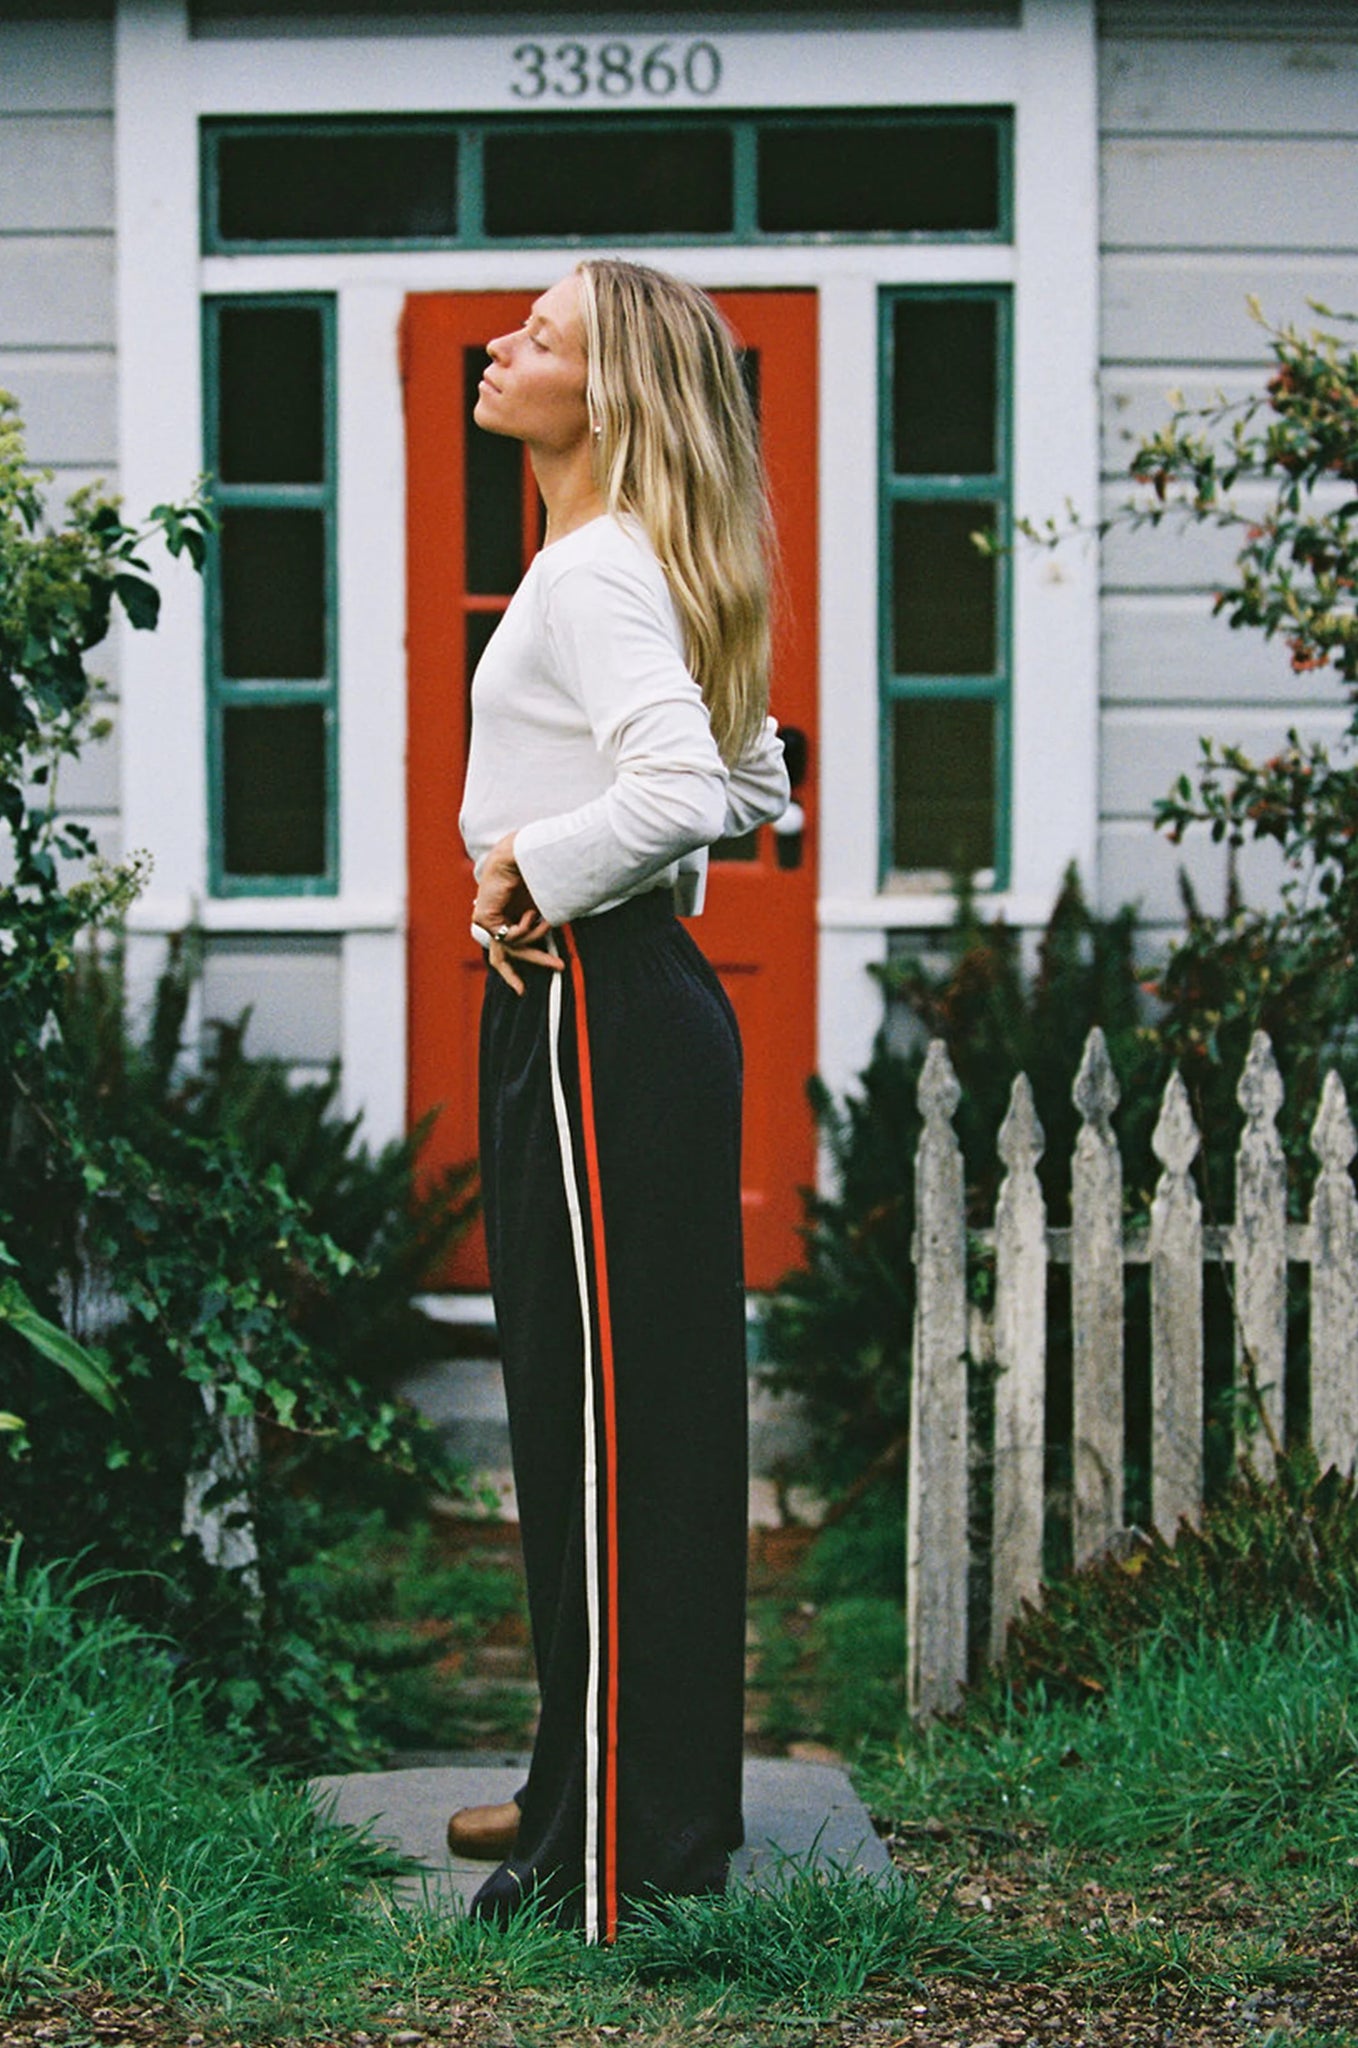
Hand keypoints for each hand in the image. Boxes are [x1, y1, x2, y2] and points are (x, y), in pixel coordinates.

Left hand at [473, 834, 563, 995]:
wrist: (521, 856)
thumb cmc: (534, 874)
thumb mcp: (541, 906)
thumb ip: (539, 925)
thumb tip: (552, 939)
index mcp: (505, 918)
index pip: (506, 948)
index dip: (512, 970)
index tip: (522, 988)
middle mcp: (493, 921)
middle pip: (501, 958)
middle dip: (514, 975)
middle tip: (523, 992)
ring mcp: (487, 921)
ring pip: (512, 948)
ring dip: (534, 937)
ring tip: (543, 921)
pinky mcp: (484, 918)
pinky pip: (511, 937)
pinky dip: (525, 929)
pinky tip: (529, 913)